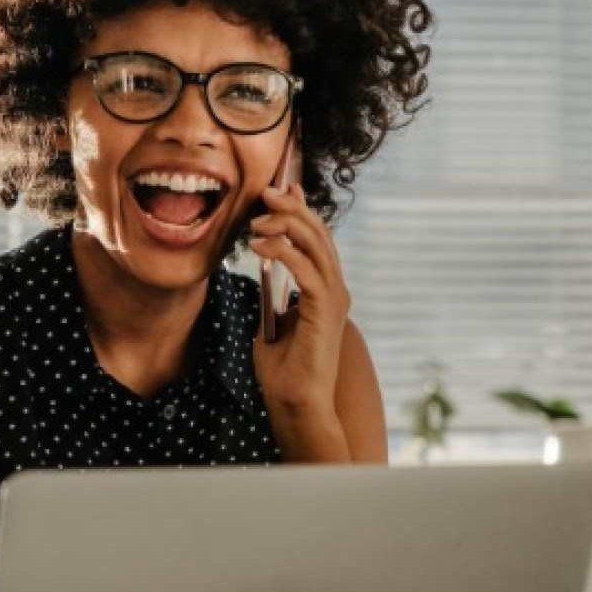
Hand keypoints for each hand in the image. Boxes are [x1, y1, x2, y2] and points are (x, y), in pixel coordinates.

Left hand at [247, 183, 350, 415]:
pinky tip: (258, 246)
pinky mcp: (325, 311)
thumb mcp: (272, 324)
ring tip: (256, 221)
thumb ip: (273, 298)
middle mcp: (335, 290)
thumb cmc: (282, 371)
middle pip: (318, 235)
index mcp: (324, 290)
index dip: (300, 211)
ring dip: (285, 226)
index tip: (280, 188)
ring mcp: (333, 299)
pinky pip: (306, 270)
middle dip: (292, 208)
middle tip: (265, 191)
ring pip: (316, 246)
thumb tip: (262, 275)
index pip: (315, 240)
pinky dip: (282, 253)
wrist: (294, 403)